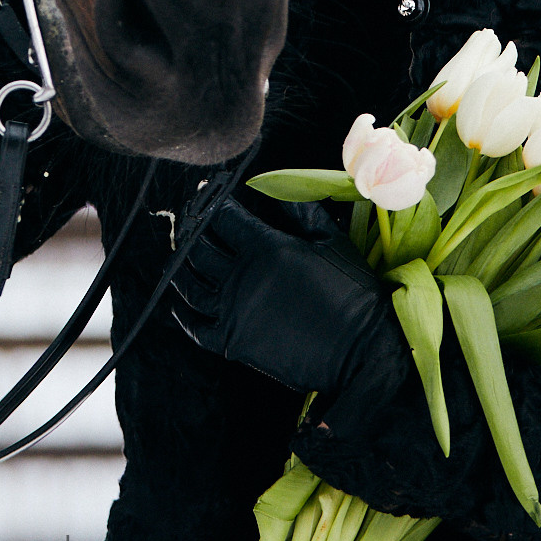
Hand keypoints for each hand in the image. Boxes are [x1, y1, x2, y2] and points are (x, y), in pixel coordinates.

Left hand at [169, 193, 406, 397]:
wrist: (361, 350)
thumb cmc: (353, 293)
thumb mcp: (332, 242)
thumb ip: (301, 212)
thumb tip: (276, 191)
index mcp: (265, 246)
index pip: (222, 216)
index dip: (211, 202)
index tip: (207, 195)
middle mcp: (242, 276)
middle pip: (199, 247)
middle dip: (191, 231)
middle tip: (190, 223)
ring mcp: (234, 310)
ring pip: (189, 284)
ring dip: (180, 267)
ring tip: (180, 258)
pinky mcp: (234, 342)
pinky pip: (195, 326)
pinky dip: (182, 313)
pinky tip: (179, 304)